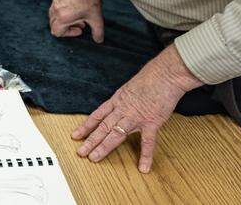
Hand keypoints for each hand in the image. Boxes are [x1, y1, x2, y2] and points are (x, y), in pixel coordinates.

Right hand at [48, 0, 103, 40]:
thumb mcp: (96, 17)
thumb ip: (97, 31)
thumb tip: (98, 39)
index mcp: (63, 17)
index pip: (57, 32)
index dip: (69, 34)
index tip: (80, 29)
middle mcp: (56, 9)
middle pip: (54, 25)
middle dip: (66, 27)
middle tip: (79, 23)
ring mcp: (55, 1)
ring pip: (54, 16)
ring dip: (64, 18)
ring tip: (78, 14)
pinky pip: (56, 6)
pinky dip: (63, 10)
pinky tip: (76, 6)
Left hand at [73, 45, 203, 172]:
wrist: (165, 74)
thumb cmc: (151, 77)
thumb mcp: (131, 86)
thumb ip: (126, 98)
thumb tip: (124, 103)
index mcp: (117, 100)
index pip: (98, 115)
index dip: (86, 126)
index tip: (76, 135)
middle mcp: (123, 110)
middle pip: (103, 127)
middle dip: (90, 140)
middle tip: (80, 152)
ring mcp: (136, 117)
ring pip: (116, 134)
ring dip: (104, 147)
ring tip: (94, 158)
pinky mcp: (152, 122)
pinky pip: (147, 142)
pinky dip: (146, 155)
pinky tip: (143, 167)